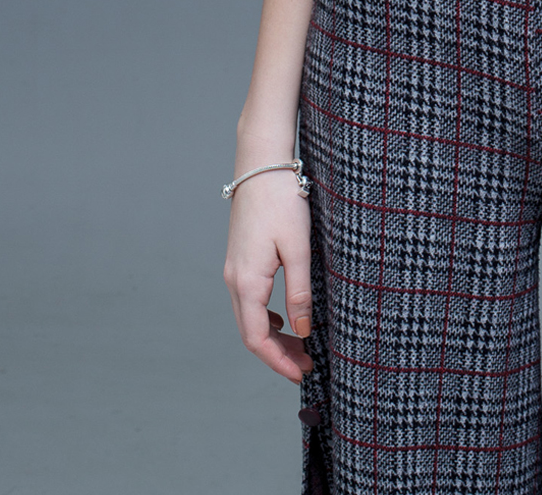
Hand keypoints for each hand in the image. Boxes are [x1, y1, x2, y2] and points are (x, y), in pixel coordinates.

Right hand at [223, 170, 314, 382]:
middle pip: (250, 333)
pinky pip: (249, 301)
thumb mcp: (298, 248)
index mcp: (247, 282)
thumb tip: (302, 331)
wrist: (261, 166)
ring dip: (273, 337)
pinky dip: (266, 318)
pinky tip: (285, 319)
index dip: (278, 362)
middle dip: (277, 355)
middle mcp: (234, 280)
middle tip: (307, 366)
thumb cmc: (281, 202)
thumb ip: (299, 291)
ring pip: (249, 318)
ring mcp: (234, 270)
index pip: (257, 338)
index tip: (301, 374)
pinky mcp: (240, 260)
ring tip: (300, 347)